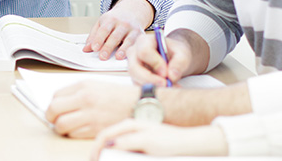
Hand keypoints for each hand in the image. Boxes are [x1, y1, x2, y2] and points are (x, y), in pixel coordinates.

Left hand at [44, 81, 139, 137]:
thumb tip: (59, 103)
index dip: (53, 104)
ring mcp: (90, 115)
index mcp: (83, 86)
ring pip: (61, 125)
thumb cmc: (117, 95)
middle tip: (54, 119)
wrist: (137, 104)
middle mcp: (84, 99)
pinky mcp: (96, 129)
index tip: (55, 109)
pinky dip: (73, 134)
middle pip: (54, 110)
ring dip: (61, 128)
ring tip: (66, 126)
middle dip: (51, 117)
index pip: (55, 96)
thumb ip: (76, 93)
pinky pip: (74, 134)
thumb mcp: (94, 85)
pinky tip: (79, 130)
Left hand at [84, 0, 152, 59]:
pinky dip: (133, 50)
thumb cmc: (114, 20)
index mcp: (110, 19)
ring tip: (117, 57)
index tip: (94, 48)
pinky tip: (130, 56)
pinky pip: (137, 43)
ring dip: (123, 49)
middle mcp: (122, 23)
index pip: (103, 30)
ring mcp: (132, 29)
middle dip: (108, 47)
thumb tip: (86, 49)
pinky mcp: (140, 35)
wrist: (131, 12)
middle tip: (102, 57)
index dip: (98, 39)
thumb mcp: (102, 23)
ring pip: (128, 40)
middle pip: (115, 36)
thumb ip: (93, 36)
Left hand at [90, 120, 227, 159]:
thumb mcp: (143, 142)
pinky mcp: (147, 139)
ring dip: (102, 153)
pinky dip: (116, 151)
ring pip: (112, 140)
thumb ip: (128, 144)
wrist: (189, 141)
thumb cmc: (167, 144)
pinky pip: (124, 144)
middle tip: (93, 160)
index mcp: (130, 125)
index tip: (93, 158)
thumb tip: (111, 152)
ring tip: (100, 159)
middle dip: (96, 151)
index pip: (105, 134)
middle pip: (105, 136)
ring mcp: (139, 131)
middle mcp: (132, 125)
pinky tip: (110, 157)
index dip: (95, 147)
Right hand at [127, 30, 195, 85]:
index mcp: (144, 41)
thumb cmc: (176, 52)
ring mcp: (132, 65)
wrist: (173, 58)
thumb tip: (171, 76)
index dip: (155, 63)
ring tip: (170, 86)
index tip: (166, 73)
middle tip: (166, 84)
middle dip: (150, 79)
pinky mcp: (135, 76)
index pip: (144, 52)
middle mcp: (134, 52)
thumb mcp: (182, 54)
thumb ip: (179, 63)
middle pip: (134, 68)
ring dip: (152, 86)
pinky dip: (152, 89)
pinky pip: (139, 86)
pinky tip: (166, 88)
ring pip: (135, 79)